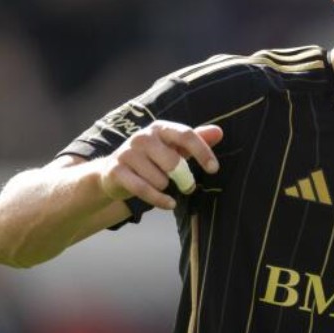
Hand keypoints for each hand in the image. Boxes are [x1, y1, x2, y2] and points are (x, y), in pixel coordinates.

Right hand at [99, 120, 222, 210]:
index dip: (202, 152)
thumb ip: (196, 140)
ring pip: (159, 179)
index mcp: (160, 128)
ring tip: (161, 185)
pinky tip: (169, 204)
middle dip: (185, 179)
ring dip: (165, 188)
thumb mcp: (174, 148)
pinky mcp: (117, 171)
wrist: (114, 172)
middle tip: (188, 187)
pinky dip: (159, 200)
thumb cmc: (152, 159)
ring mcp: (127, 153)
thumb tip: (219, 132)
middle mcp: (142, 137)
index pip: (186, 135)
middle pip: (173, 161)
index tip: (214, 169)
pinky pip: (144, 189)